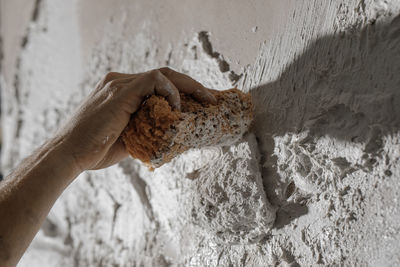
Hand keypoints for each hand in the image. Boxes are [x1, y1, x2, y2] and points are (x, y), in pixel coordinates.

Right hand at [57, 68, 216, 172]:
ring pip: (163, 74)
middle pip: (165, 75)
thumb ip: (147, 129)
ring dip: (188, 86)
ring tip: (205, 101)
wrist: (69, 155)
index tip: (201, 102)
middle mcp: (120, 82)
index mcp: (122, 91)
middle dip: (192, 85)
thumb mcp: (128, 138)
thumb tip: (172, 136)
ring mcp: (119, 84)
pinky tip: (177, 109)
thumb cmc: (95, 150)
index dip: (182, 91)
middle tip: (211, 98)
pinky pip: (155, 80)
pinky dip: (171, 92)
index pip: (159, 84)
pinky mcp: (121, 91)